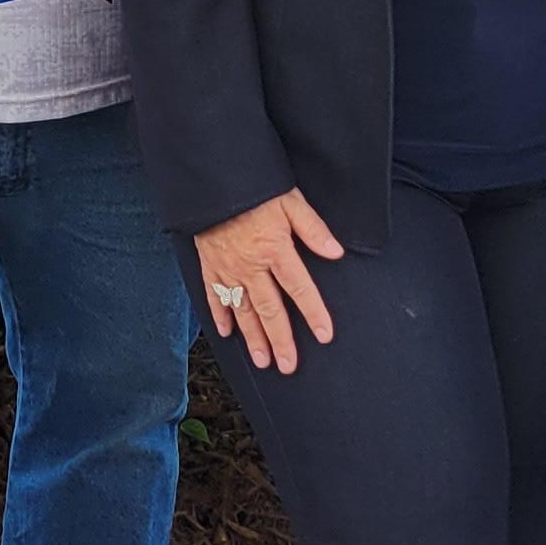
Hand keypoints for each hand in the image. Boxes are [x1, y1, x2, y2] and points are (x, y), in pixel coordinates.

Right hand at [195, 187, 344, 373]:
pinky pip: (214, 295)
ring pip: (243, 310)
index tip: (324, 335)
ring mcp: (228, 268)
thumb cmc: (254, 188)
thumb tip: (336, 252)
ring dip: (253, 338)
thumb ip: (313, 229)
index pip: (299, 288)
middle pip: (270, 309)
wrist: (212, 179)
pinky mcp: (209, 264)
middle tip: (288, 365)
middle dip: (281, 340)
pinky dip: (220, 315)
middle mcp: (251, 265)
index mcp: (275, 249)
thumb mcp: (290, 200)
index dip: (314, 313)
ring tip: (263, 361)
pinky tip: (228, 333)